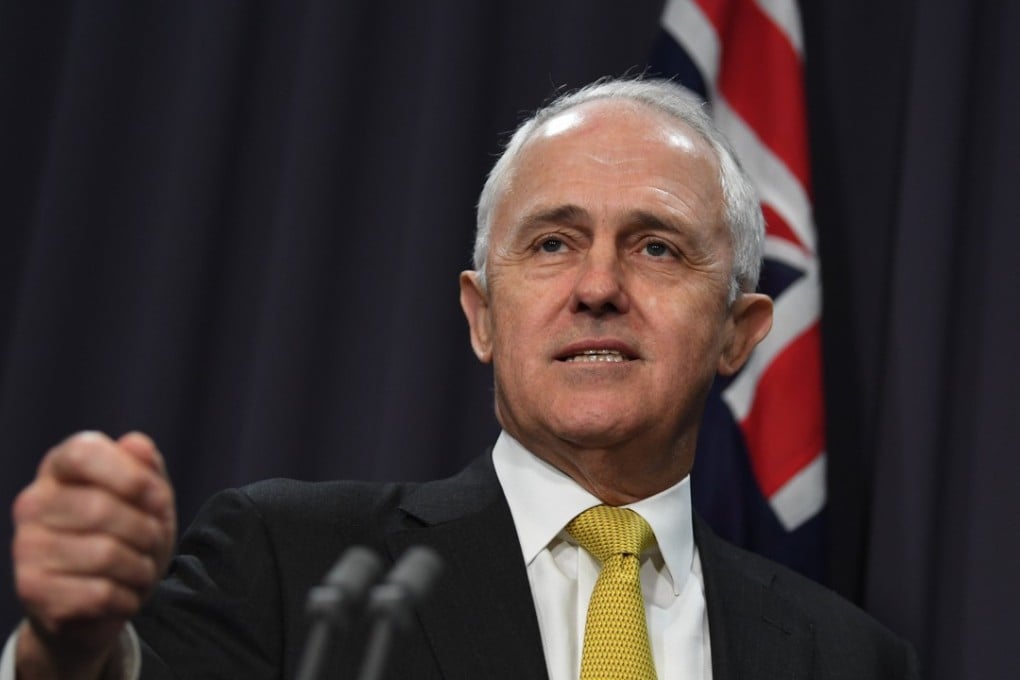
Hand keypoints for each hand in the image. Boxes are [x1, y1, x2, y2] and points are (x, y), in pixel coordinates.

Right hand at [11, 431, 176, 677]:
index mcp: (59, 468)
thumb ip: (146, 467)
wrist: (99, 603)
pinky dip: (127, 597)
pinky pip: (98, 593)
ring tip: (141, 570)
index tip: (157, 498)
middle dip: (146, 530)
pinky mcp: (31, 589)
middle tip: (154, 542)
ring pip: (104, 554)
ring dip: (141, 568)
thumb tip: (136, 443)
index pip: (83, 453)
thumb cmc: (128, 535)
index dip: (130, 475)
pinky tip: (124, 595)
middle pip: (100, 508)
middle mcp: (32, 502)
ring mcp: (26, 546)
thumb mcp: (148, 497)